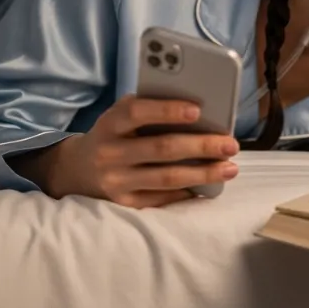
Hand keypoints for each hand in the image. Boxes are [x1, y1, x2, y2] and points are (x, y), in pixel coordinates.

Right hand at [45, 96, 239, 208]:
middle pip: (161, 148)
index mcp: (111, 123)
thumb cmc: (113, 134)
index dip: (167, 110)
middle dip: (201, 146)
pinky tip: (208, 187)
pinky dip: (186, 192)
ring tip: (230, 168)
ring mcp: (116, 181)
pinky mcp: (123, 203)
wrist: (77, 170)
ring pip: (166, 178)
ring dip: (203, 173)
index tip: (197, 110)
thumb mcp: (119, 115)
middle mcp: (110, 153)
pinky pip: (161, 199)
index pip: (138, 112)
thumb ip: (147, 106)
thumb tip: (194, 105)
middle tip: (231, 144)